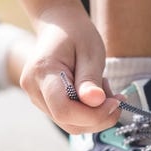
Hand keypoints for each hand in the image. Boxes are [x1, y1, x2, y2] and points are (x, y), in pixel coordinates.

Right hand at [20, 6, 121, 133]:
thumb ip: (90, 78)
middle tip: (116, 98)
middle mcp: (34, 89)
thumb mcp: (90, 52)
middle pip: (68, 122)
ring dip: (95, 116)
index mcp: (43, 72)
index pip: (64, 110)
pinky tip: (94, 94)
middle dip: (99, 117)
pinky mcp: (45, 103)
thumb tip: (95, 103)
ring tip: (104, 90)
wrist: (59, 26)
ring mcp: (37, 98)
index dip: (93, 115)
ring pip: (70, 124)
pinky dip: (88, 113)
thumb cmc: (77, 34)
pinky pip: (69, 118)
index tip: (115, 102)